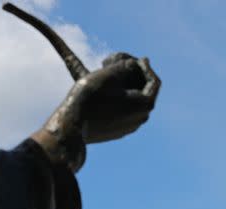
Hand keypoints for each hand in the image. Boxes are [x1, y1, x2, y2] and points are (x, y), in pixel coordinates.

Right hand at [35, 53, 160, 170]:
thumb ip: (126, 65)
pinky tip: (107, 92)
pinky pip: (124, 112)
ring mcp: (130, 127)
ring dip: (126, 88)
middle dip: (135, 76)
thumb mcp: (110, 74)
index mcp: (145, 104)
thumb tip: (134, 64)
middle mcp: (141, 118)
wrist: (72, 125)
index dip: (145, 66)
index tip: (139, 59)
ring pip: (134, 102)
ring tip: (114, 76)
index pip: (153, 81)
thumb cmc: (91, 97)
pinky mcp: (118, 132)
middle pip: (145, 92)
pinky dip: (119, 99)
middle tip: (125, 65)